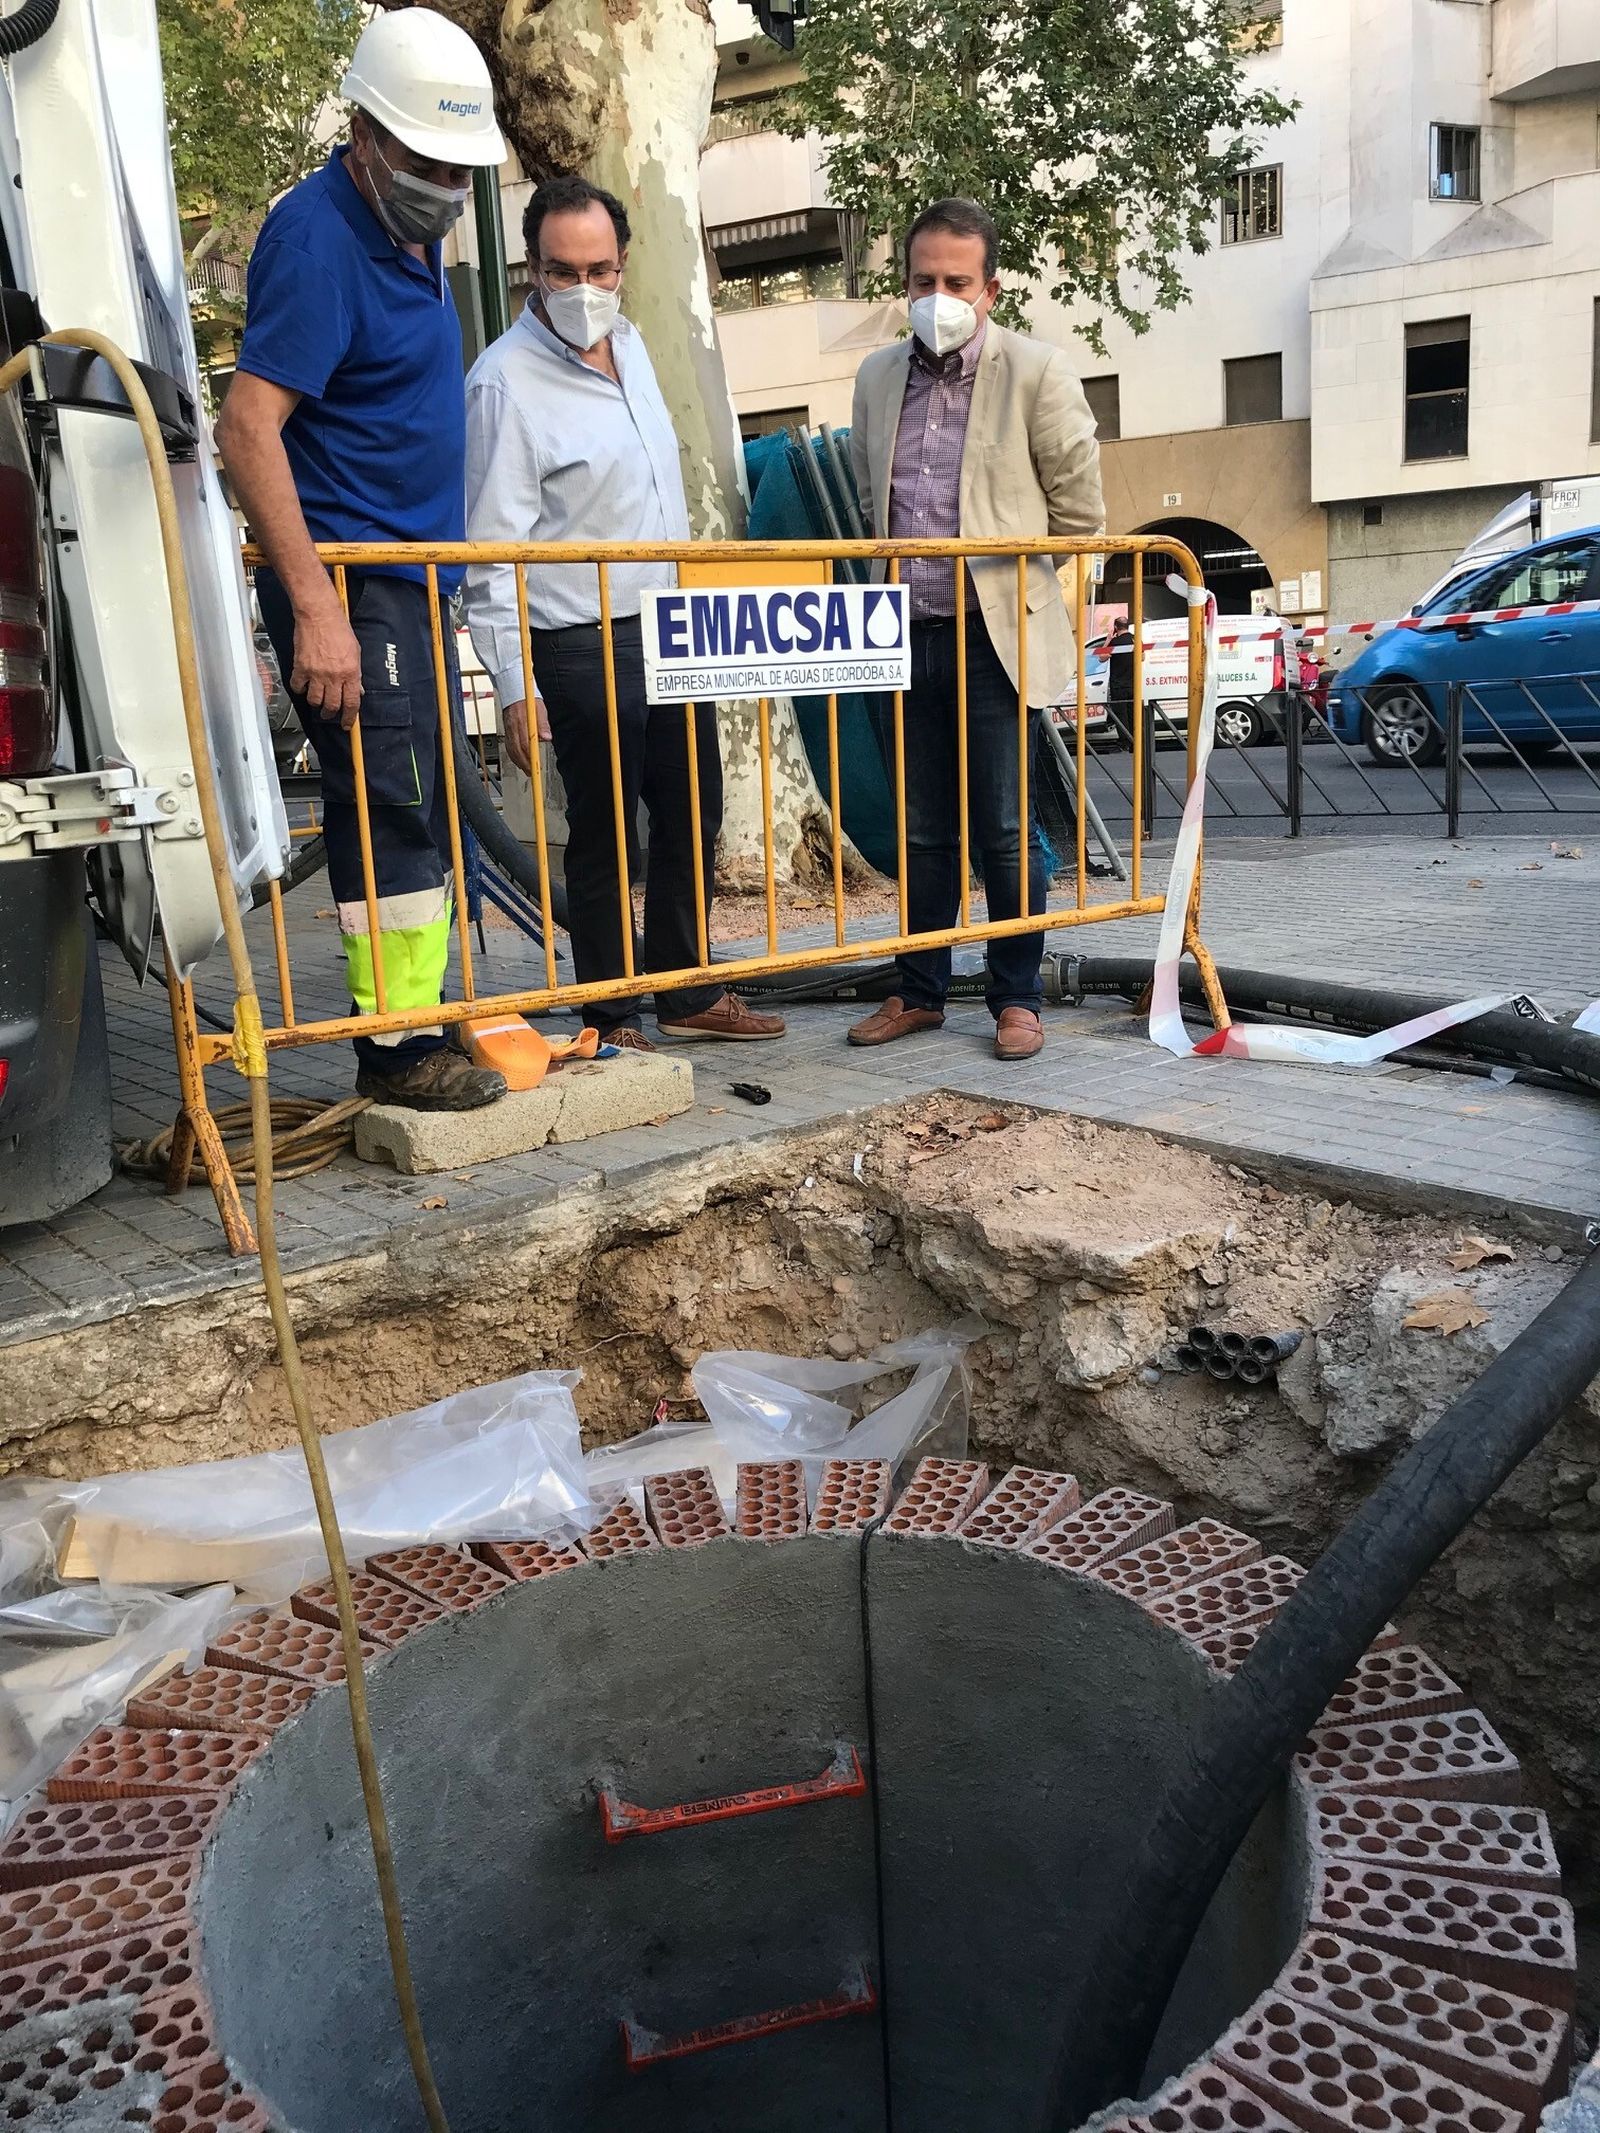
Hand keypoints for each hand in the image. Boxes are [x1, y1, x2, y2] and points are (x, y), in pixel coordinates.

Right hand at [290, 592, 363, 728]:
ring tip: (316, 699)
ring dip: (316, 703)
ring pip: (314, 700)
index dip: (349, 718)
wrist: (319, 614)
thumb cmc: (338, 629)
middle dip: (331, 713)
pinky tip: (303, 685)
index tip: (346, 724)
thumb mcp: (355, 652)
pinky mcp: (300, 667)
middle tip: (329, 713)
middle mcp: (334, 676)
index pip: (351, 703)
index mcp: (350, 673)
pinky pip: (298, 687)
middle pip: (332, 706)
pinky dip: (300, 689)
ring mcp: (316, 673)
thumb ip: (356, 673)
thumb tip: (357, 689)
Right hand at [502, 696, 550, 775]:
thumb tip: (546, 737)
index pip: (525, 743)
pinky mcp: (507, 731)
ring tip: (526, 769)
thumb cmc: (527, 699)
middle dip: (524, 763)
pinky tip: (518, 760)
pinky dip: (513, 755)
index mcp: (521, 721)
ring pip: (511, 749)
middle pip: (517, 750)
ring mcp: (508, 729)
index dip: (529, 757)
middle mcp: (513, 727)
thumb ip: (543, 723)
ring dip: (518, 762)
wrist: (514, 691)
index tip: (535, 765)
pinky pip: (508, 746)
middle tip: (532, 772)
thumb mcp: (539, 708)